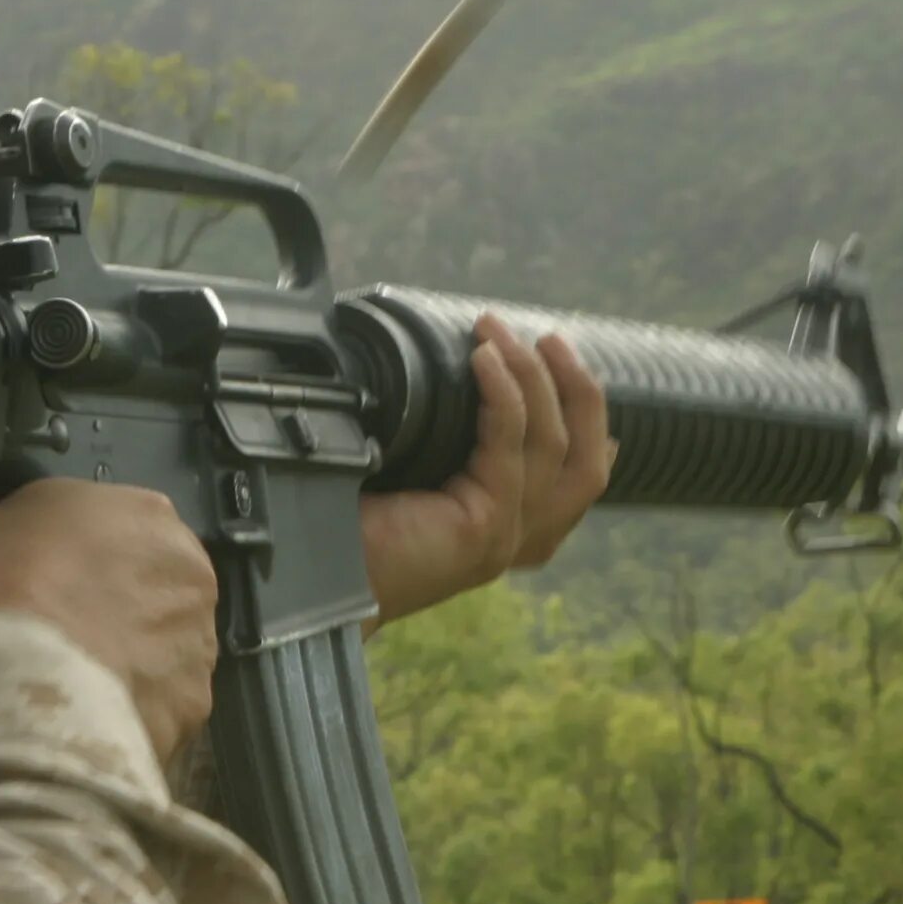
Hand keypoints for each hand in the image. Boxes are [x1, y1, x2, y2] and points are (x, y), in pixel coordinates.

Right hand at [0, 481, 219, 761]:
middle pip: (154, 594)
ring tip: (72, 690)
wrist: (12, 677)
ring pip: (164, 655)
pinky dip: (130, 715)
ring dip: (128, 667)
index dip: (81, 563)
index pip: (120, 532)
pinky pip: (160, 709)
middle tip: (63, 641)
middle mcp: (190, 573)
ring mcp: (199, 644)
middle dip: (116, 615)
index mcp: (144, 513)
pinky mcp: (192, 706)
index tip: (48, 588)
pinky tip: (86, 721)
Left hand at [360, 318, 614, 626]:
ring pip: (553, 446)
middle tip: (550, 339)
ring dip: (534, 377)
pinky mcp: (483, 530)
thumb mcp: (417, 473)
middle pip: (587, 466)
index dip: (592, 430)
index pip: (576, 485)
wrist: (311, 572)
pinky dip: (504, 395)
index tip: (577, 376)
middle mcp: (516, 541)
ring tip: (497, 332)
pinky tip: (482, 360)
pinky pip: (511, 448)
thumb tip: (456, 371)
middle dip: (579, 394)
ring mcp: (505, 538)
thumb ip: (450, 440)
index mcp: (505, 532)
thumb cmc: (347, 522)